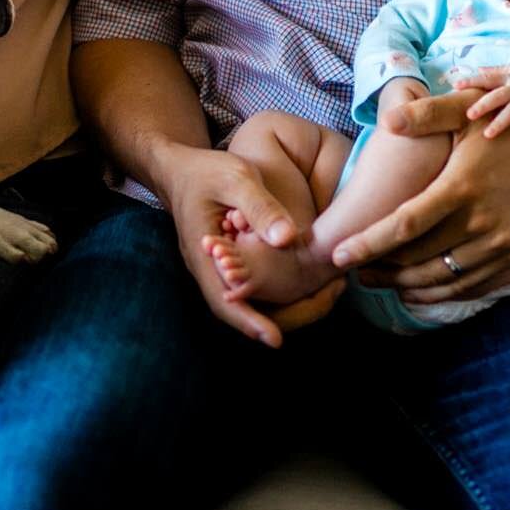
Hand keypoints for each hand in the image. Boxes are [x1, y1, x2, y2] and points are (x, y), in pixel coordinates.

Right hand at [158, 143, 341, 347]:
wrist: (180, 169)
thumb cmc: (205, 171)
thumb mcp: (236, 180)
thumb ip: (260, 208)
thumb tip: (288, 240)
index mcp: (203, 257)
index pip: (224, 301)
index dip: (249, 322)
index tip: (274, 340)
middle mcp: (210, 271)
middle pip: (242, 310)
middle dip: (284, 315)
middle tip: (329, 299)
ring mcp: (220, 269)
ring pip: (251, 300)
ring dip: (287, 302)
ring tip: (330, 291)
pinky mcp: (232, 263)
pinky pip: (255, 284)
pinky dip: (282, 286)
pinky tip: (311, 277)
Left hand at [339, 88, 509, 303]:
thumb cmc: (508, 127)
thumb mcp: (468, 113)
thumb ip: (428, 114)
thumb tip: (388, 119)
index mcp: (461, 186)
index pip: (404, 225)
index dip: (368, 244)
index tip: (339, 256)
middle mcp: (481, 221)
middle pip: (419, 259)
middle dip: (381, 269)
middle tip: (353, 271)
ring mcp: (501, 242)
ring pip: (444, 279)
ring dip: (408, 285)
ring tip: (381, 281)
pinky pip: (473, 284)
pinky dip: (443, 292)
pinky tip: (421, 288)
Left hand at [453, 63, 509, 139]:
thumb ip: (494, 73)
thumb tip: (476, 70)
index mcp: (508, 77)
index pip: (486, 78)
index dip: (472, 81)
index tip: (456, 86)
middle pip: (498, 95)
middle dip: (483, 104)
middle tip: (469, 115)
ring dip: (501, 120)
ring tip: (488, 134)